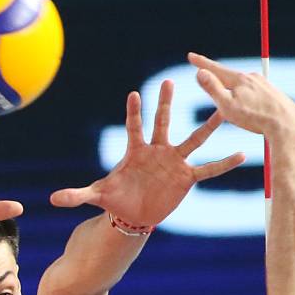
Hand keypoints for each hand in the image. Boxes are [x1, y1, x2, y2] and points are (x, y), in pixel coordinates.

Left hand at [49, 79, 245, 225]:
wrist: (133, 215)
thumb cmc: (115, 200)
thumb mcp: (95, 196)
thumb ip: (75, 196)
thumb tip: (51, 200)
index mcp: (135, 152)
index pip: (134, 127)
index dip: (134, 112)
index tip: (134, 93)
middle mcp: (157, 151)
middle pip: (163, 123)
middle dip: (166, 103)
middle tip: (171, 80)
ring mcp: (174, 162)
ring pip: (193, 140)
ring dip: (207, 126)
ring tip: (223, 108)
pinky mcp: (186, 178)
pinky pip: (208, 169)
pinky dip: (224, 163)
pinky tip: (243, 154)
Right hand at [189, 52, 294, 139]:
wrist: (286, 124)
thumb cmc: (254, 117)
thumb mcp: (226, 106)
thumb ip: (212, 88)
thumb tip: (200, 72)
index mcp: (239, 79)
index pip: (215, 68)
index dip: (201, 63)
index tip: (190, 56)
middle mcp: (252, 77)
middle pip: (229, 77)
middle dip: (218, 80)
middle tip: (206, 80)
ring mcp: (264, 84)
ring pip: (242, 86)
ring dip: (234, 93)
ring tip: (233, 108)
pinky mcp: (272, 92)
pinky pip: (253, 93)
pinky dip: (247, 99)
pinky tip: (252, 111)